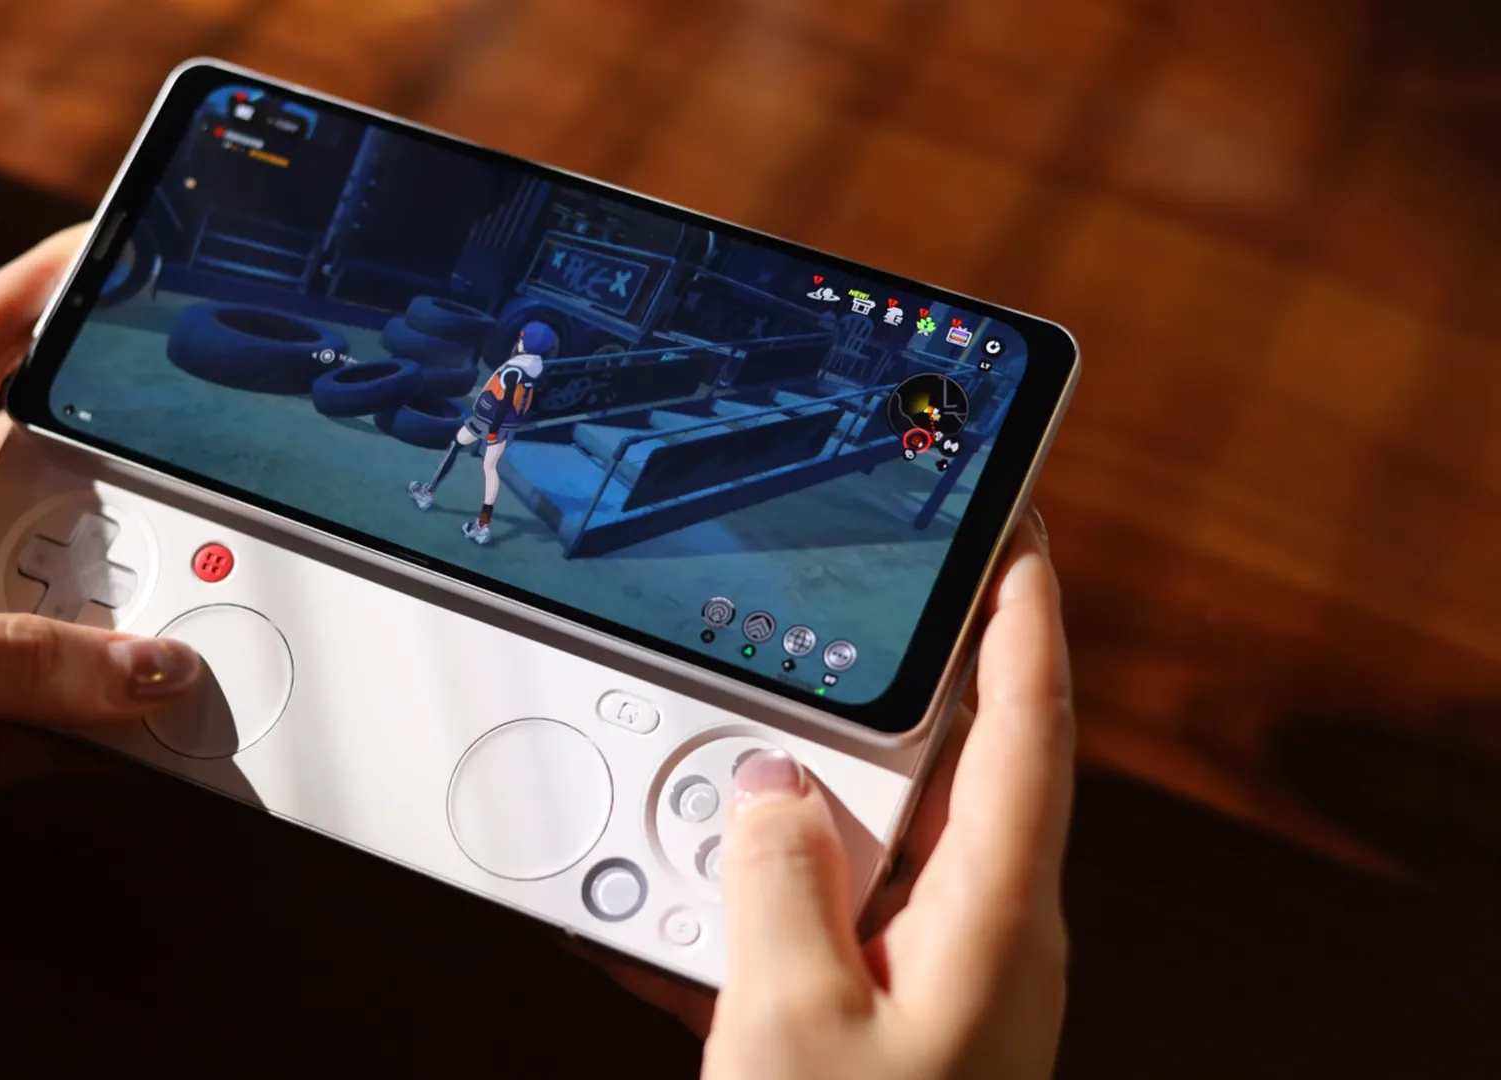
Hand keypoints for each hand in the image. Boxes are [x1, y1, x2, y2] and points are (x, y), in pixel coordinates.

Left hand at [0, 228, 203, 984]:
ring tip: (215, 643)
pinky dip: (124, 732)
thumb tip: (152, 664)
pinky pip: (71, 721)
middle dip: (147, 499)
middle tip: (226, 517)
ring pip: (84, 617)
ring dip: (147, 633)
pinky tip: (168, 737)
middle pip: (65, 494)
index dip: (42, 291)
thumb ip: (12, 654)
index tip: (123, 252)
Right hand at [596, 512, 1071, 1077]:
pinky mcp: (896, 1009)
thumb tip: (768, 781)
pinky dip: (776, 882)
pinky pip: (837, 908)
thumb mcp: (789, 1015)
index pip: (1030, 726)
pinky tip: (705, 894)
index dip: (1026, 617)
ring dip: (805, 803)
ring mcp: (942, 973)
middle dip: (889, 696)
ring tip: (727, 792)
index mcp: (993, 915)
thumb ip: (774, 876)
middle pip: (953, 769)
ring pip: (876, 840)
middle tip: (830, 633)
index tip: (1017, 529)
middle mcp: (986, 931)